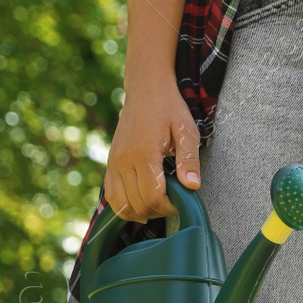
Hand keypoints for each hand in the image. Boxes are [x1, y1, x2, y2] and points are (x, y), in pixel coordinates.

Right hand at [104, 77, 200, 222]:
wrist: (146, 90)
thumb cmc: (170, 109)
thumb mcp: (186, 131)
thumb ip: (189, 160)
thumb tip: (191, 186)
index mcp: (143, 153)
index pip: (153, 196)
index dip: (170, 207)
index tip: (182, 201)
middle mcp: (123, 160)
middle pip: (138, 204)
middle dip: (158, 211)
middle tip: (174, 202)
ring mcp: (113, 162)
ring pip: (121, 205)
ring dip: (141, 212)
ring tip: (159, 204)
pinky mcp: (110, 163)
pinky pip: (111, 196)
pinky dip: (125, 206)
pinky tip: (141, 205)